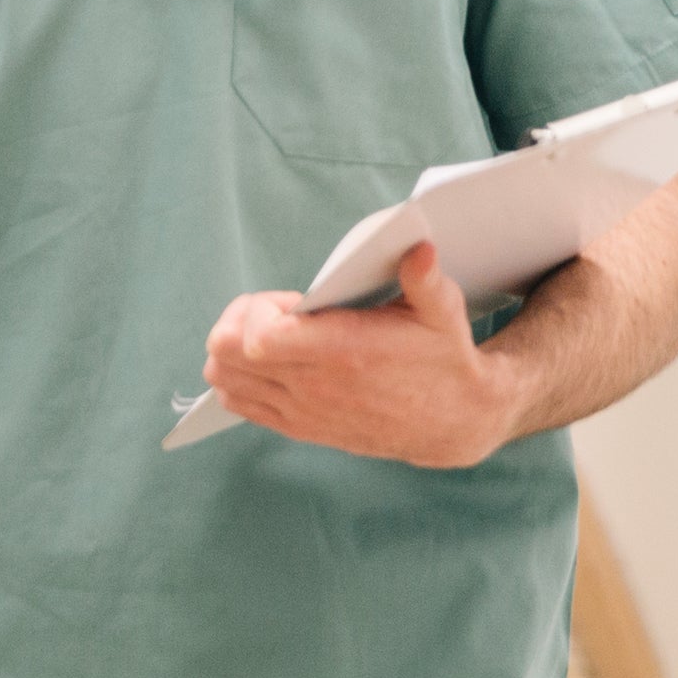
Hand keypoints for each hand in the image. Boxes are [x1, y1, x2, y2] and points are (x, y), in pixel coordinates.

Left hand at [201, 242, 523, 468]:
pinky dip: (238, 377)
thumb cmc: (443, 357)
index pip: (258, 338)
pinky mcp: (299, 428)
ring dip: (233, 348)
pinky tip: (269, 360)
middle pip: (225, 354)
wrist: (453, 422)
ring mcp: (302, 411)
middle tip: (273, 309)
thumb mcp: (443, 312)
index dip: (257, 309)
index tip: (289, 299)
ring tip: (270, 333)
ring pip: (224, 379)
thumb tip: (420, 249)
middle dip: (238, 319)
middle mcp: (314, 385)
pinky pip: (239, 403)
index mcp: (343, 351)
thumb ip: (425, 279)